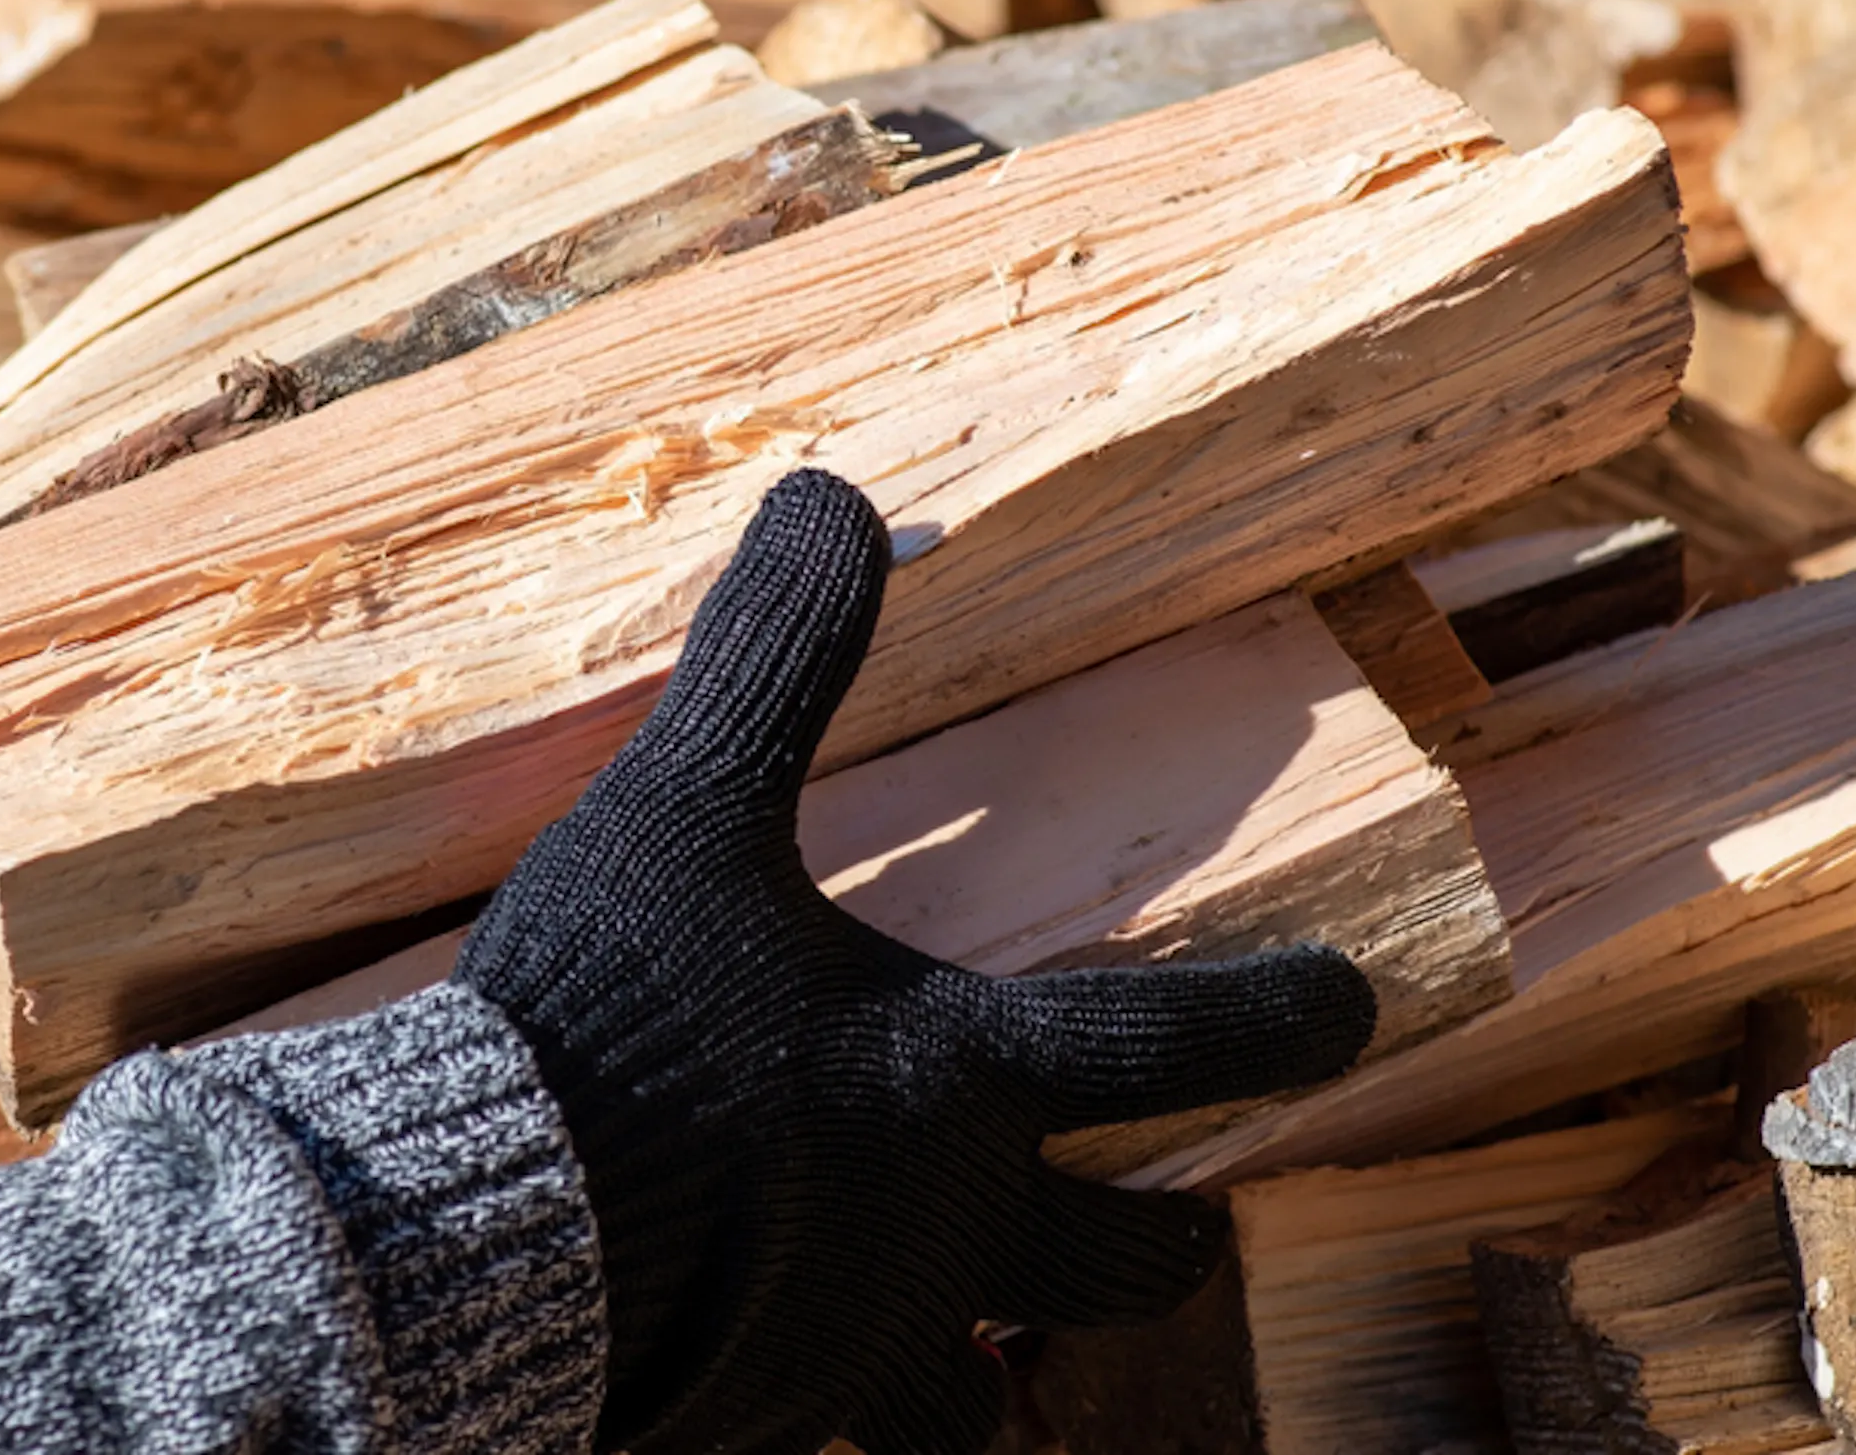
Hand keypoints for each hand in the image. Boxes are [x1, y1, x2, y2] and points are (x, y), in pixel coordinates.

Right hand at [456, 470, 1377, 1453]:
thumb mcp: (687, 811)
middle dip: (1165, 1253)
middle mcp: (941, 1231)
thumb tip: (831, 494)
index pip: (1166, 1038)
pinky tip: (765, 1358)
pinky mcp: (750, 1418)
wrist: (493, 1238)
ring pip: (981, 1410)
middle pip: (1120, 1275)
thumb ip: (773, 661)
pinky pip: (818, 1433)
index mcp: (955, 1077)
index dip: (1280, 1018)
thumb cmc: (613, 1019)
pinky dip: (814, 1396)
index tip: (1362, 1007)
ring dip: (997, 1374)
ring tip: (986, 1359)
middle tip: (1187, 1234)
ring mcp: (851, 1349)